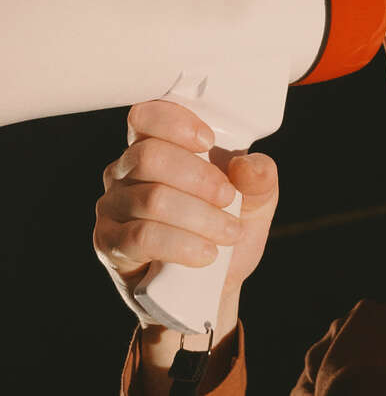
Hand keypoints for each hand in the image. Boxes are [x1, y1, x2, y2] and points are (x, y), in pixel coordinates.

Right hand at [93, 100, 278, 327]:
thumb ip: (260, 178)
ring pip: (151, 199)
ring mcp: (113, 206)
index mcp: (155, 144)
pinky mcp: (109, 243)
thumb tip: (246, 165)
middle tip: (229, 198)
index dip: (175, 123)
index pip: (146, 115)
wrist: (210, 287)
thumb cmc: (225, 227)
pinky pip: (141, 237)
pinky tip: (206, 254)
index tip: (209, 141)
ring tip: (228, 232)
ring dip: (199, 216)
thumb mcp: (255, 201)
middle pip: (150, 156)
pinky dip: (181, 245)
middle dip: (198, 177)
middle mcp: (126, 169)